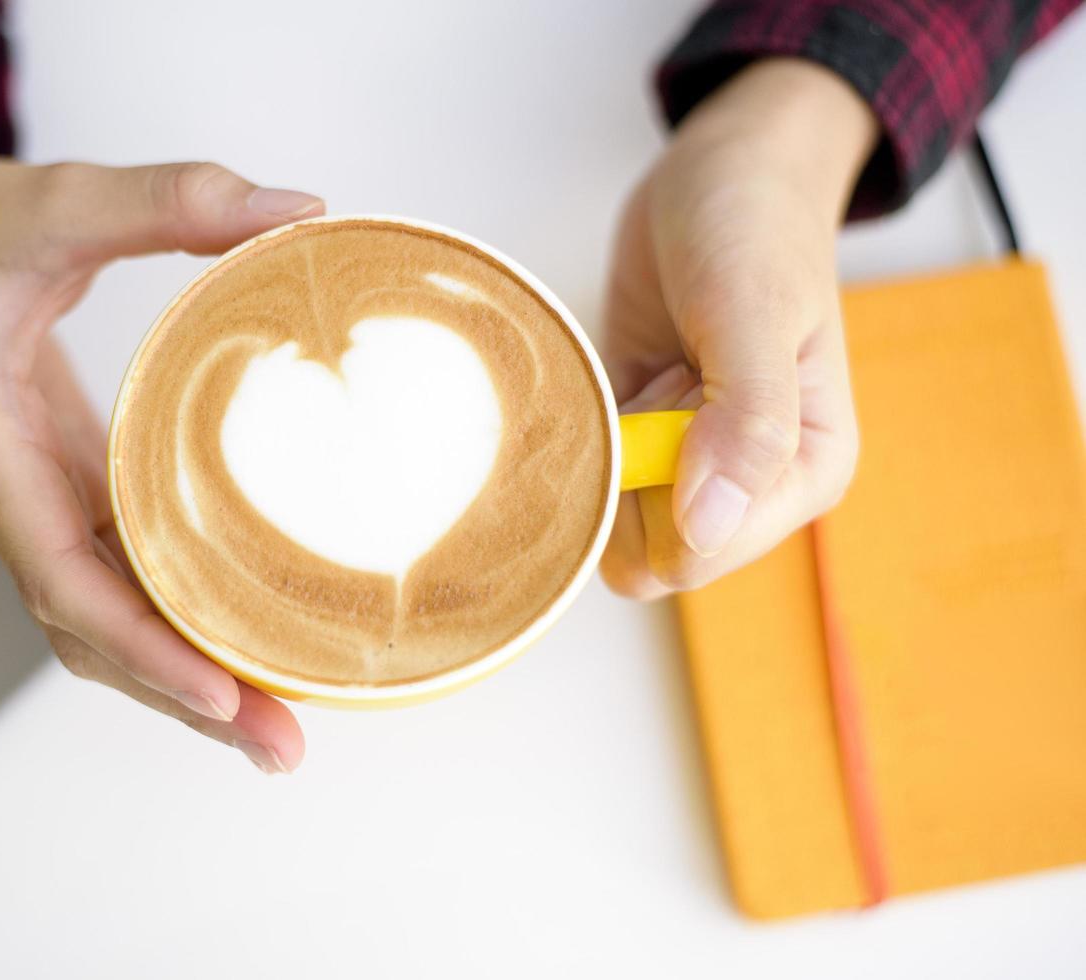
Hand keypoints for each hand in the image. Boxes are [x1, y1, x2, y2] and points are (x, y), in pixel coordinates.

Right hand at [0, 101, 325, 771]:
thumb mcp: (54, 201)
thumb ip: (165, 198)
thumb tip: (297, 209)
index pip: (60, 577)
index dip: (141, 644)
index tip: (220, 693)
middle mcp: (9, 499)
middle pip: (93, 632)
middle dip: (183, 695)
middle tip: (283, 746)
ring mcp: (35, 504)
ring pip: (104, 620)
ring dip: (183, 677)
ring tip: (278, 723)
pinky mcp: (63, 491)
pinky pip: (115, 580)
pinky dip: (173, 623)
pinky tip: (239, 642)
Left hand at [598, 59, 877, 597]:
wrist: (728, 171)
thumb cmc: (757, 226)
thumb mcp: (755, 311)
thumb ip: (748, 421)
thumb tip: (709, 525)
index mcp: (805, 471)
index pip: (700, 555)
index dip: (651, 501)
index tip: (648, 412)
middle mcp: (749, 485)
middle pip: (646, 554)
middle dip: (616, 484)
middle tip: (632, 390)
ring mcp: (690, 466)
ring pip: (609, 526)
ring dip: (591, 459)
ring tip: (622, 380)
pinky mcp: (641, 437)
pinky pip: (589, 479)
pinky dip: (576, 438)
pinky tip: (603, 381)